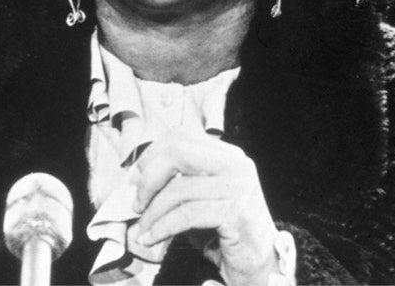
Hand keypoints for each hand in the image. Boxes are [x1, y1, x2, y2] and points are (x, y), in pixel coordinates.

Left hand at [132, 134, 280, 285]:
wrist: (258, 259)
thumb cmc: (224, 229)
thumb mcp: (200, 198)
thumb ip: (177, 183)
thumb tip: (136, 182)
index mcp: (227, 154)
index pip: (181, 136)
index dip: (151, 155)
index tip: (136, 180)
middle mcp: (236, 164)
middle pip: (178, 152)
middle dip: (149, 178)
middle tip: (137, 203)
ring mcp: (238, 186)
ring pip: (178, 189)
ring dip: (152, 213)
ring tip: (142, 229)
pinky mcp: (236, 212)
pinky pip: (186, 215)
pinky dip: (162, 228)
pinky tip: (151, 238)